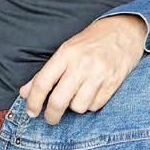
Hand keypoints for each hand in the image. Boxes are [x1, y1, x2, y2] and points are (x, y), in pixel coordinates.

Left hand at [19, 14, 147, 124]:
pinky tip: (91, 92)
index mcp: (66, 54)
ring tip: (77, 95)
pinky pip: (94, 106)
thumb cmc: (92, 41)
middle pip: (58, 101)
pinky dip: (90, 104)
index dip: (33, 102)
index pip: (43, 82)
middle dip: (51, 115)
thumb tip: (25, 92)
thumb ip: (45, 72)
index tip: (31, 111)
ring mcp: (98, 75)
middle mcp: (81, 65)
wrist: (124, 31)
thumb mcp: (66, 49)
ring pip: (78, 107)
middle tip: (51, 118)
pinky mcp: (113, 84)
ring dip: (74, 106)